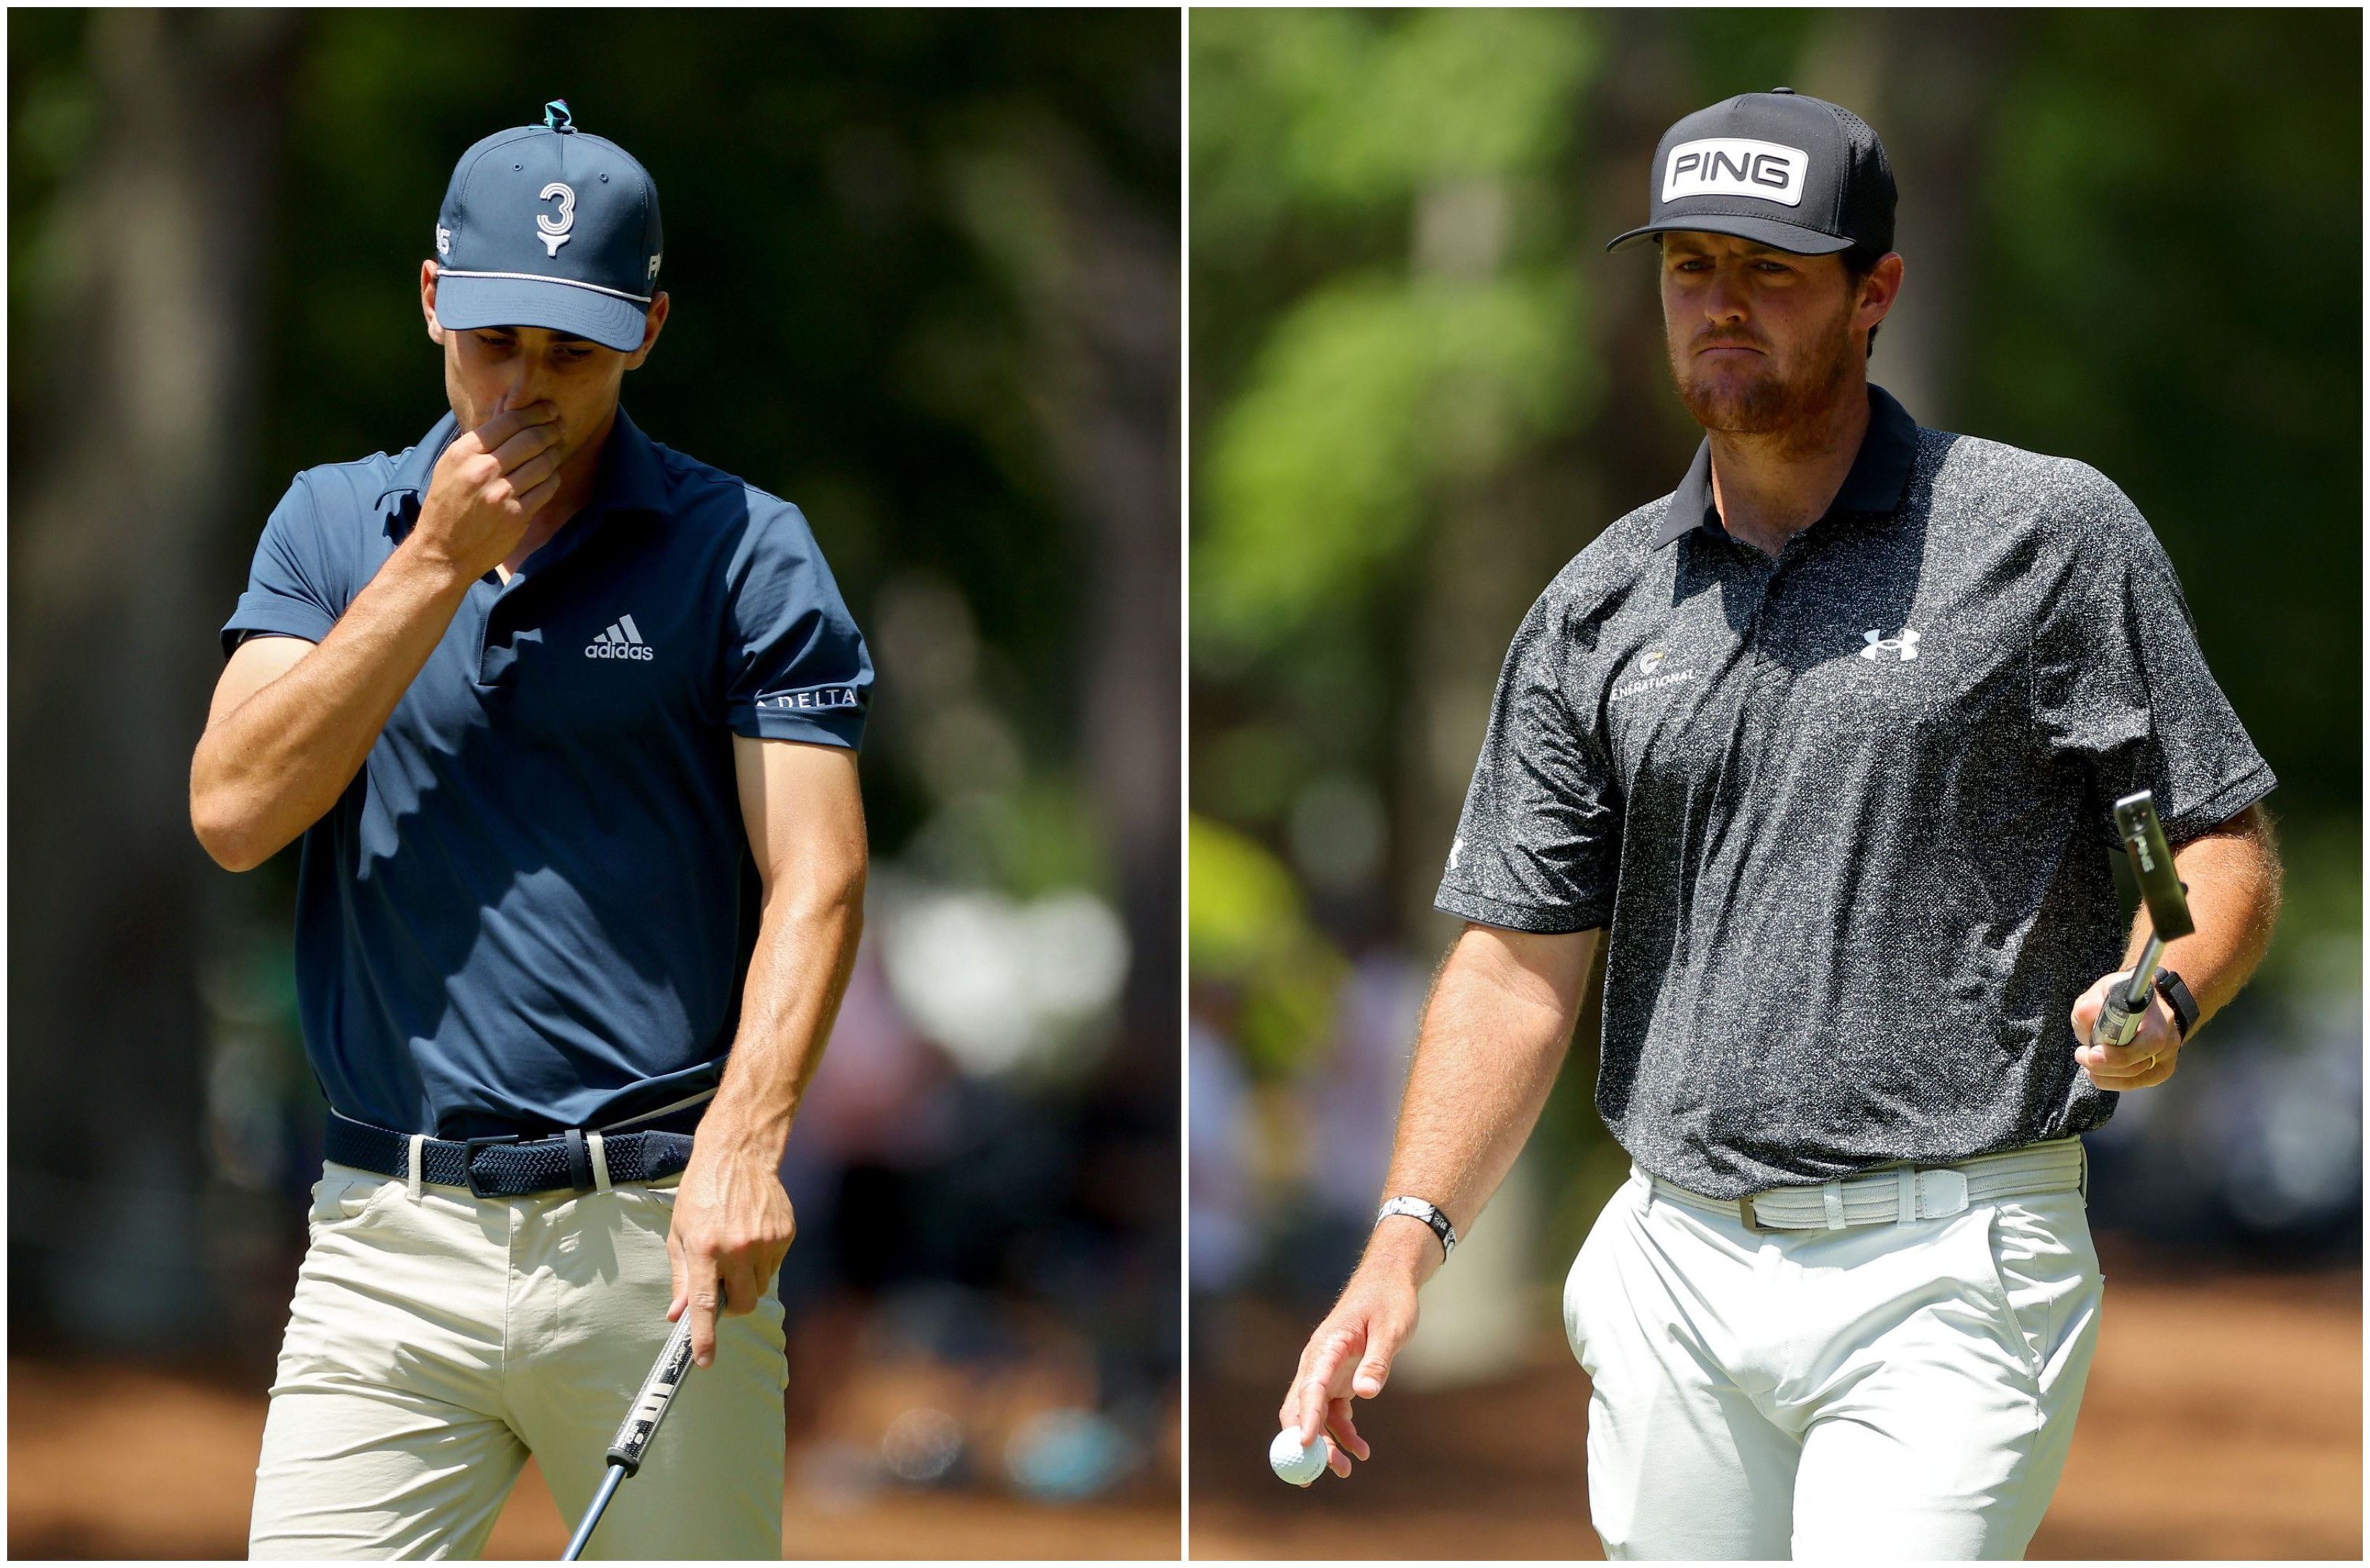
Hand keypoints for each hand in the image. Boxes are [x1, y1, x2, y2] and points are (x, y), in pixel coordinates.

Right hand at [411, 397, 562, 579]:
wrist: (444, 552)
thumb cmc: (447, 505)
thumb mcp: (452, 466)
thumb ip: (480, 440)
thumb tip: (508, 408)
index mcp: (464, 453)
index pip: (509, 421)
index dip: (535, 412)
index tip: (548, 409)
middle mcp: (482, 470)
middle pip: (531, 439)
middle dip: (551, 429)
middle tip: (560, 426)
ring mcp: (501, 494)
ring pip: (543, 462)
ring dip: (555, 453)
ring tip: (556, 448)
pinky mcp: (517, 515)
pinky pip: (547, 488)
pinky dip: (552, 478)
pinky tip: (550, 475)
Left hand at [665, 1134, 795, 1366]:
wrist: (739, 1154)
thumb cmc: (701, 1192)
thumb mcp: (679, 1232)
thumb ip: (681, 1276)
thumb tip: (677, 1315)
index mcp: (705, 1248)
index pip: (704, 1304)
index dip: (704, 1337)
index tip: (703, 1362)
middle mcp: (737, 1248)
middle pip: (742, 1304)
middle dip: (731, 1305)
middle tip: (722, 1284)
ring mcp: (765, 1242)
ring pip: (759, 1286)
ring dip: (747, 1279)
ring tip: (736, 1246)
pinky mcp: (785, 1234)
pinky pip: (774, 1266)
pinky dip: (762, 1259)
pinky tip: (752, 1233)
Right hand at [1277, 1230, 1429, 1482]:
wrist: (1388, 1283)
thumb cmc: (1390, 1301)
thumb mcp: (1391, 1329)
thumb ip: (1378, 1360)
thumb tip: (1365, 1393)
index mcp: (1326, 1347)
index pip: (1310, 1387)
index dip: (1307, 1417)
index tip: (1305, 1445)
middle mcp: (1319, 1362)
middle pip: (1301, 1407)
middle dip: (1308, 1442)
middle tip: (1324, 1473)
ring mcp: (1326, 1371)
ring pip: (1316, 1415)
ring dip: (1327, 1443)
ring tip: (1349, 1469)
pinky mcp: (1338, 1378)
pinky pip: (1332, 1412)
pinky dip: (1342, 1433)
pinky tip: (1361, 1448)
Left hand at [2069, 970, 2184, 1090]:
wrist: (2143, 1003)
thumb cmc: (2121, 997)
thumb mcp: (2101, 991)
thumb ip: (2090, 1005)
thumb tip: (2088, 1018)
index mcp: (2155, 1012)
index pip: (2148, 1039)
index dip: (2117, 1052)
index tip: (2091, 1051)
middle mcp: (2168, 1034)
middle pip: (2141, 1063)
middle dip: (2105, 1065)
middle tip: (2083, 1056)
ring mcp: (2169, 1054)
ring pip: (2137, 1077)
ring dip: (2105, 1075)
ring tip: (2088, 1061)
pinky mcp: (2162, 1068)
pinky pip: (2137, 1083)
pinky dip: (2113, 1081)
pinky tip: (2099, 1070)